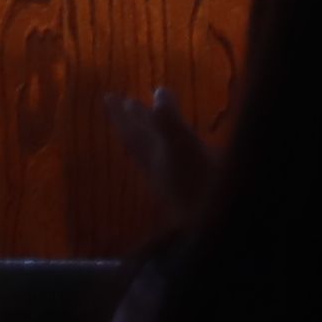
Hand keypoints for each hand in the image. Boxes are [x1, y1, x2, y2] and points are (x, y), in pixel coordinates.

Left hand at [109, 89, 218, 230]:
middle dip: (133, 122)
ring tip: (147, 124)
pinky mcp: (189, 197)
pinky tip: (178, 158)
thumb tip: (158, 92)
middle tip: (125, 103)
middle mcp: (158, 169)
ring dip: (150, 137)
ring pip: (153, 156)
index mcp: (154, 154)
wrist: (214, 230)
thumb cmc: (199, 185)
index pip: (133, 130)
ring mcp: (172, 185)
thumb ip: (169, 121)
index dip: (121, 114)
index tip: (108, 97)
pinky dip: (172, 156)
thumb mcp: (184, 147)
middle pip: (140, 141)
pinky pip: (171, 170)